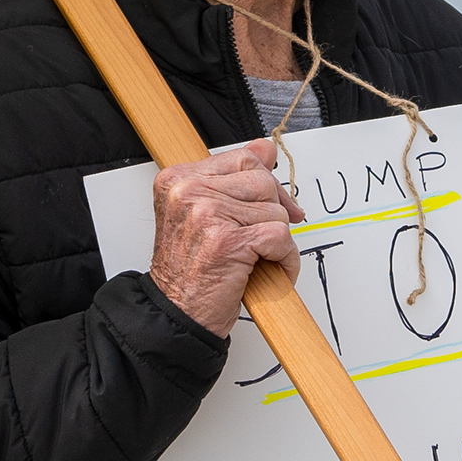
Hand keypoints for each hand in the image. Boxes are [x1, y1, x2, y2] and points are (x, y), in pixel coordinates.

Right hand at [148, 141, 300, 334]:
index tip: (270, 205)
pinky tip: (269, 270)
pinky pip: (280, 237)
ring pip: (274, 210)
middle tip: (266, 238)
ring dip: (277, 240)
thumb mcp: (204, 214)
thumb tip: (263, 147)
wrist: (177, 313)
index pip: (242, 159)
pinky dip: (284, 259)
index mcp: (179, 180)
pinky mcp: (228, 241)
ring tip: (259, 259)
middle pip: (261, 181)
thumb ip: (233, 177)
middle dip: (274, 211)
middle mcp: (188, 192)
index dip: (265, 184)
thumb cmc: (190, 270)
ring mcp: (207, 215)